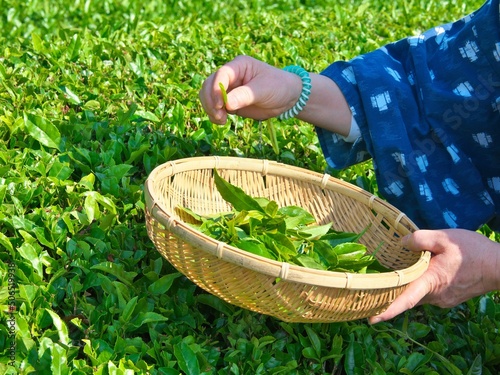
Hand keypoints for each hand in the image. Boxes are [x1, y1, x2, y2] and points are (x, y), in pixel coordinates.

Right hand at [199, 55, 352, 134]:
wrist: (287, 97)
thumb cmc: (278, 86)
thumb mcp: (263, 90)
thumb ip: (245, 95)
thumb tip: (227, 104)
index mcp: (239, 66)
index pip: (221, 74)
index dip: (216, 89)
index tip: (219, 105)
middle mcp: (230, 76)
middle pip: (208, 85)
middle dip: (210, 101)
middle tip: (219, 115)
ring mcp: (228, 90)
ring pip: (208, 96)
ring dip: (210, 108)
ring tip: (221, 120)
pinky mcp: (229, 103)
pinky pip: (214, 107)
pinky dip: (214, 115)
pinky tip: (222, 122)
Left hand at [369, 229, 499, 323]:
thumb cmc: (473, 251)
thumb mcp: (444, 238)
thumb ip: (419, 239)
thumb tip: (401, 243)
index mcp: (430, 282)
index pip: (405, 300)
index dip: (387, 310)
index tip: (371, 319)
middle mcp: (435, 296)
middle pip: (406, 297)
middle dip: (390, 295)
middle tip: (372, 289)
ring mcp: (443, 299)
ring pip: (417, 294)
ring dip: (406, 287)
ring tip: (393, 275)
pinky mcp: (449, 298)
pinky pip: (428, 293)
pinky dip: (419, 285)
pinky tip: (418, 272)